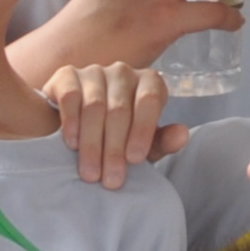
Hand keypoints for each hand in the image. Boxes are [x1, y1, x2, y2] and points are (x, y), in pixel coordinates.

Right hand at [46, 61, 185, 189]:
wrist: (76, 131)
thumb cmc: (116, 137)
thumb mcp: (141, 145)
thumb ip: (162, 142)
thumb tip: (182, 135)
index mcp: (149, 83)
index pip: (149, 100)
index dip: (142, 130)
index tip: (134, 160)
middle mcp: (123, 72)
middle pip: (119, 109)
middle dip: (114, 148)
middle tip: (110, 179)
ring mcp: (94, 71)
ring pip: (94, 106)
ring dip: (92, 143)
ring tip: (90, 173)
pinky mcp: (67, 75)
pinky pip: (71, 96)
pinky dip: (72, 122)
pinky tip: (72, 144)